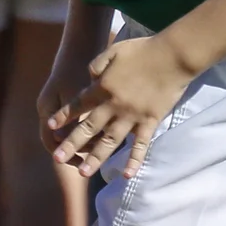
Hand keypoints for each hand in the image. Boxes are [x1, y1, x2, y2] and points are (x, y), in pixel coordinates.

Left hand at [44, 33, 195, 177]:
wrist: (174, 56)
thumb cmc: (143, 50)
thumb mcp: (113, 51)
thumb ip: (96, 66)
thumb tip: (88, 78)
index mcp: (102, 88)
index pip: (77, 106)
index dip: (63, 117)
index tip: (51, 128)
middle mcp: (113, 106)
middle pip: (88, 129)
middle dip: (70, 145)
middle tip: (56, 159)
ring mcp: (132, 116)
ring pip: (109, 142)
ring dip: (95, 158)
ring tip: (83, 172)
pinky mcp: (150, 121)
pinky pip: (140, 145)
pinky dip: (134, 160)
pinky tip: (127, 175)